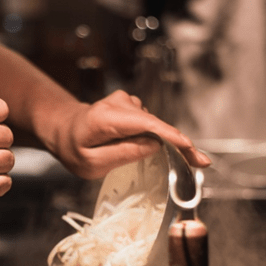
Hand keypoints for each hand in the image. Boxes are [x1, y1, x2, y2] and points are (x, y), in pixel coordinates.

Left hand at [48, 90, 210, 178]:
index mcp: (106, 118)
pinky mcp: (132, 106)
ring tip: (170, 159)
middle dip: (180, 145)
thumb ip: (122, 154)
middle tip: (200, 163)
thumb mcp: (90, 163)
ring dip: (166, 143)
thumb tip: (153, 146)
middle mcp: (120, 103)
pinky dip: (156, 137)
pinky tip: (151, 149)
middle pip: (156, 125)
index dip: (172, 138)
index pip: (146, 125)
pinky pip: (150, 124)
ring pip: (154, 126)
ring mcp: (127, 102)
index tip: (192, 151)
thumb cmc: (74, 148)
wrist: (64, 129)